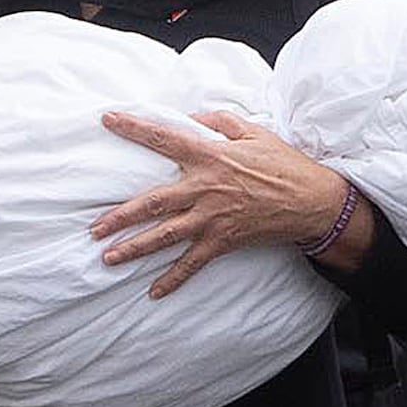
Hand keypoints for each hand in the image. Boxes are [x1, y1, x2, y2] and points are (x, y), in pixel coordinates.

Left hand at [91, 106, 362, 297]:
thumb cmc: (283, 163)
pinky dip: (173, 279)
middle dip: (120, 216)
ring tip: (108, 257)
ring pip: (165, 236)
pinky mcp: (223, 241)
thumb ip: (218, 120)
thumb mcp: (253, 131)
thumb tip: (190, 116)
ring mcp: (212, 218)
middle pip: (153, 203)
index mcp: (209, 156)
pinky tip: (153, 291)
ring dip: (135, 248)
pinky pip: (192, 263)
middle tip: (94, 227)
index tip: (107, 119)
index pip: (164, 139)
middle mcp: (204, 188)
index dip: (134, 128)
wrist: (312, 201)